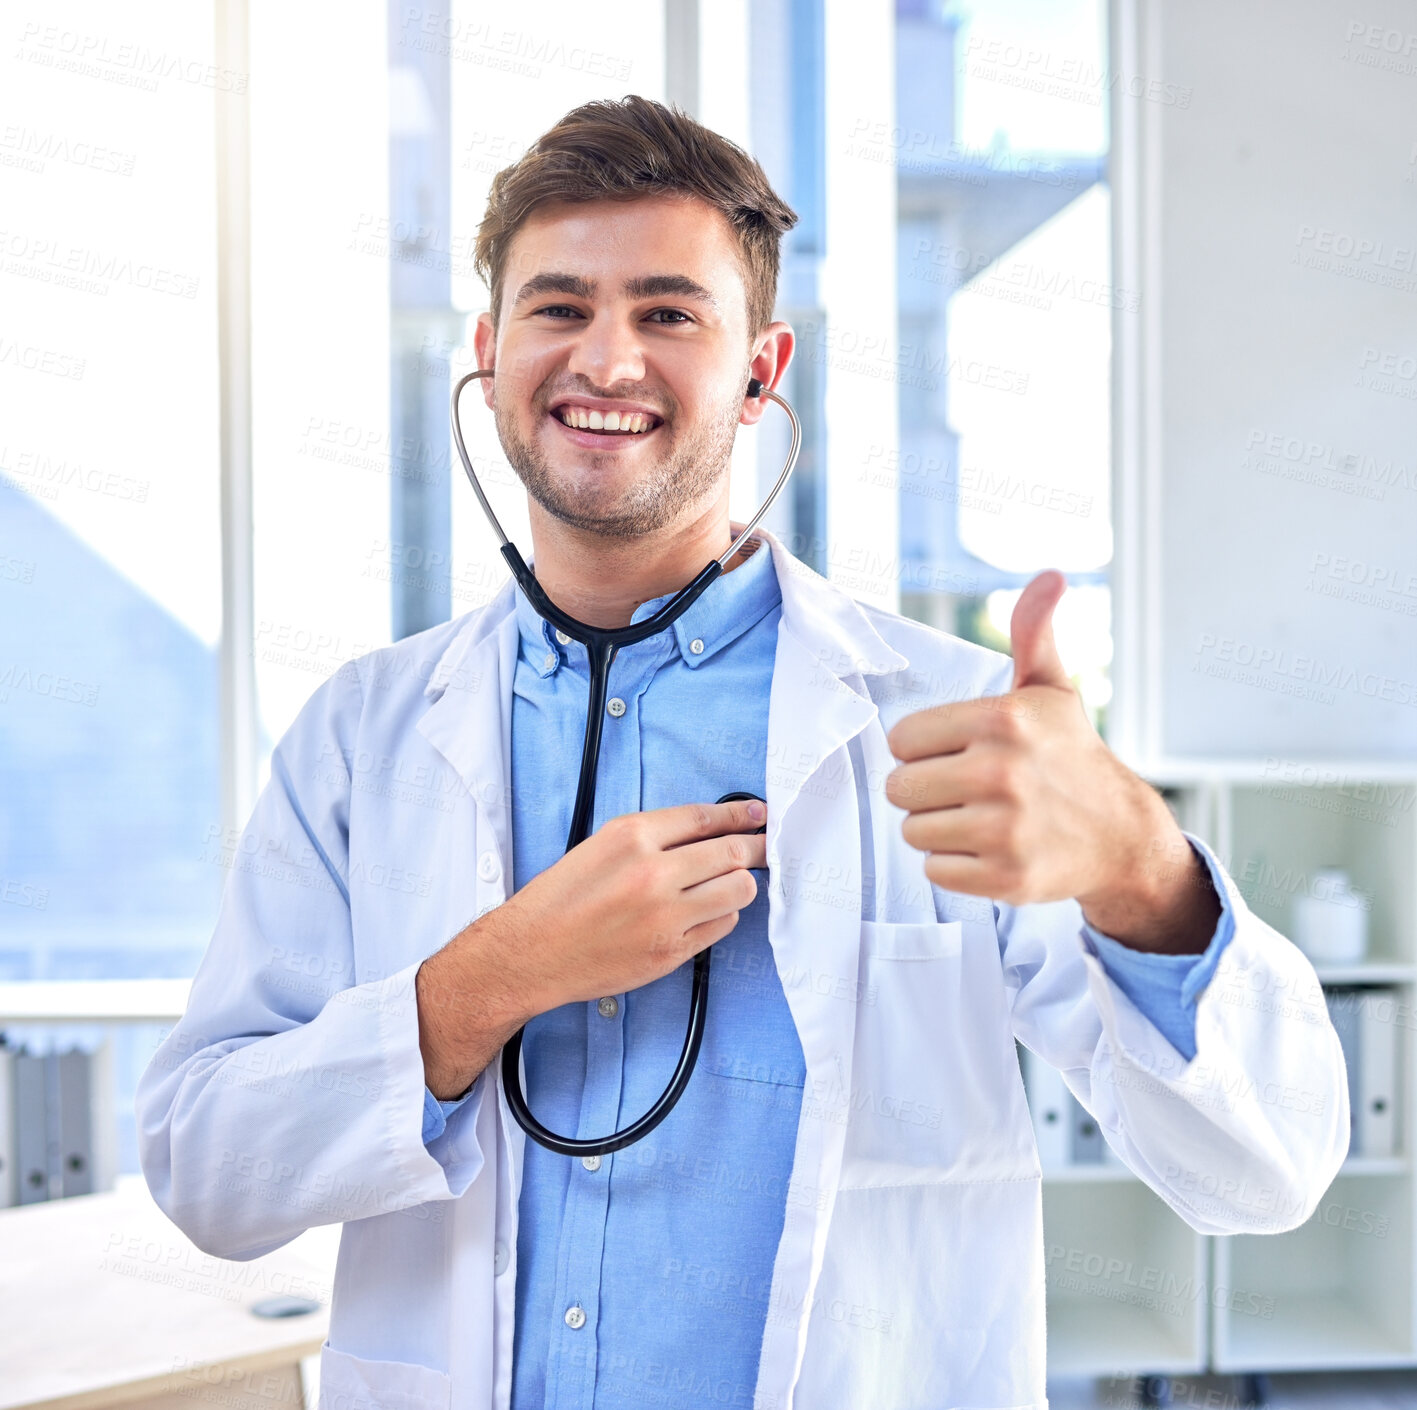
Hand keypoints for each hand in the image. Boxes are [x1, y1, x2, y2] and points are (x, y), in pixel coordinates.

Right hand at [500, 796, 767, 1013]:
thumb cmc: (561, 899)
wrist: (531, 952)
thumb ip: (652, 836)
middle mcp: (652, 874)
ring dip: (741, 884)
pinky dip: (722, 916)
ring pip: (738, 890)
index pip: (704, 818)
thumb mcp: (599, 846)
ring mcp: (665, 916)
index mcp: (631, 837)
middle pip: (732, 852)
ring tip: (731, 882)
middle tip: (767, 846)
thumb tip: (705, 830)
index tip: (757, 814)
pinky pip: (722, 926)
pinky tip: (706, 912)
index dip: (739, 815)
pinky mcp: (671, 952)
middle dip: (757, 847)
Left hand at [883, 571, 1178, 916]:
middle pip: (899, 788)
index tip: (958, 750)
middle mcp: (1002, 773)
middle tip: (968, 789)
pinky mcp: (1005, 878)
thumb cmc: (1069, 755)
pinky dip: (955, 865)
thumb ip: (1033, 632)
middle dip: (926, 790)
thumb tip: (1050, 576)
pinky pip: (935, 870)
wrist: (1119, 834)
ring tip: (982, 818)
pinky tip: (991, 849)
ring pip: (913, 831)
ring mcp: (1005, 830)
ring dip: (939, 828)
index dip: (923, 747)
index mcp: (1004, 720)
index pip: (901, 739)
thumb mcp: (1050, 688)